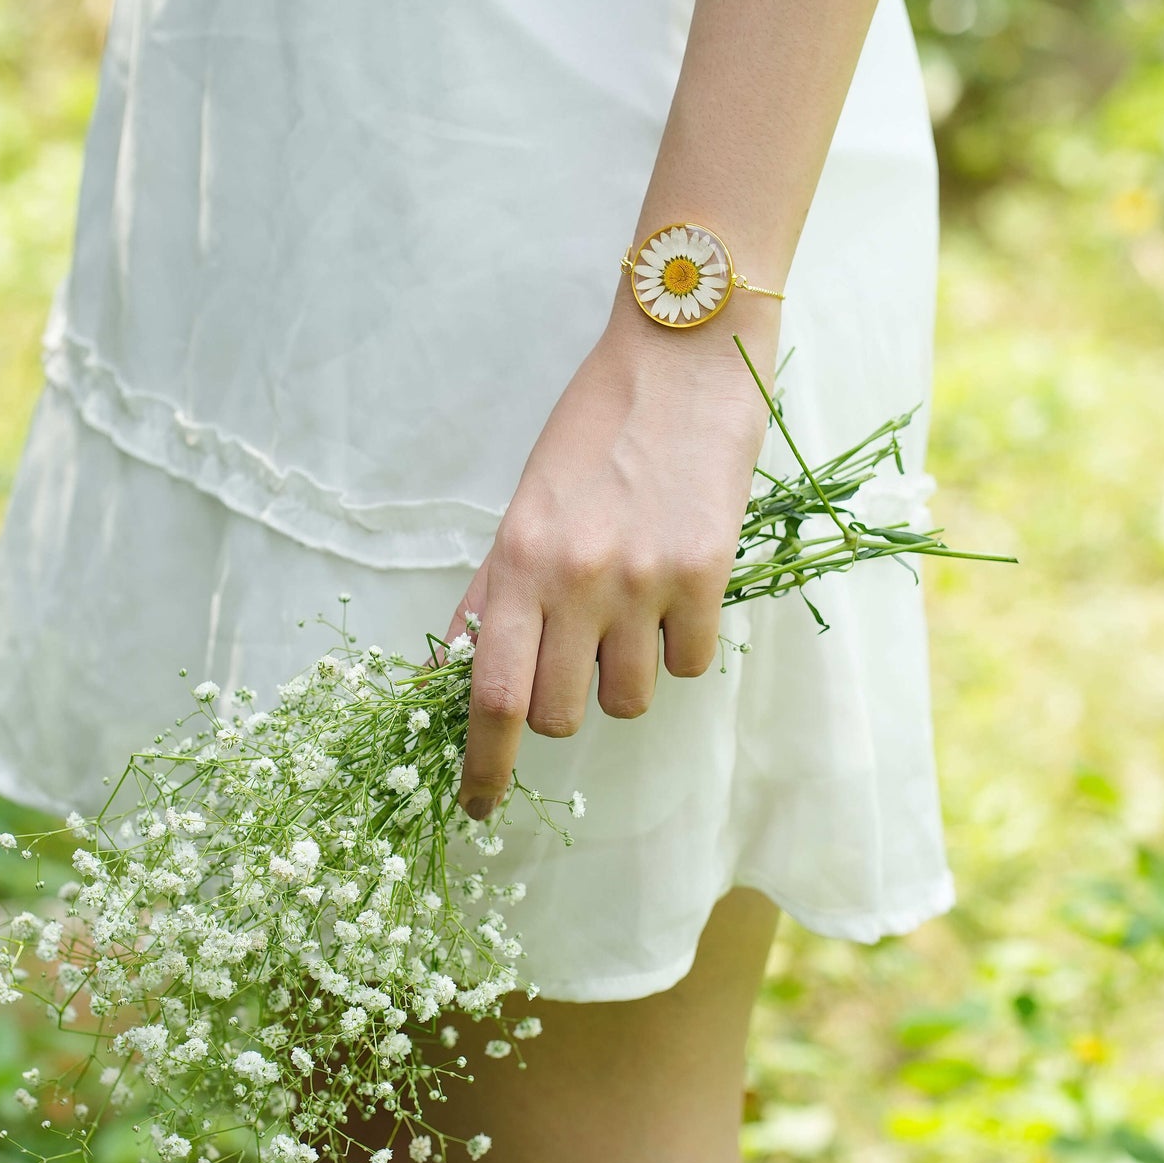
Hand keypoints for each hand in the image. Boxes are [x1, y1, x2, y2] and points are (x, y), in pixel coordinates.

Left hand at [445, 287, 777, 818]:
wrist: (681, 355)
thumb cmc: (595, 427)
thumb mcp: (526, 506)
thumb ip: (496, 592)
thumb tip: (456, 673)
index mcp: (517, 560)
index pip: (490, 695)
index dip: (481, 767)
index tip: (476, 806)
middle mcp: (575, 578)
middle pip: (560, 715)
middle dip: (563, 706)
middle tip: (578, 656)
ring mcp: (644, 580)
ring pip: (629, 699)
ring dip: (626, 674)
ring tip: (634, 608)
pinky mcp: (707, 574)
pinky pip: (690, 663)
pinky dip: (681, 643)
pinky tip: (678, 588)